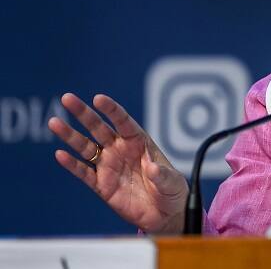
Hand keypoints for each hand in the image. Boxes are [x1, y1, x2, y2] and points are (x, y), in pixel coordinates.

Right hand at [48, 93, 187, 233]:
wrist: (163, 214)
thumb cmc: (171, 191)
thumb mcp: (172, 182)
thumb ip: (161, 174)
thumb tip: (152, 168)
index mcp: (139, 142)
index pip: (123, 121)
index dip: (111, 110)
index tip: (98, 99)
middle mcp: (121, 150)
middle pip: (99, 128)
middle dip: (84, 114)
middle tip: (67, 99)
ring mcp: (109, 166)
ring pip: (86, 147)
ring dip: (70, 135)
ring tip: (55, 122)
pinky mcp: (101, 185)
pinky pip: (84, 172)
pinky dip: (72, 165)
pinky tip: (60, 155)